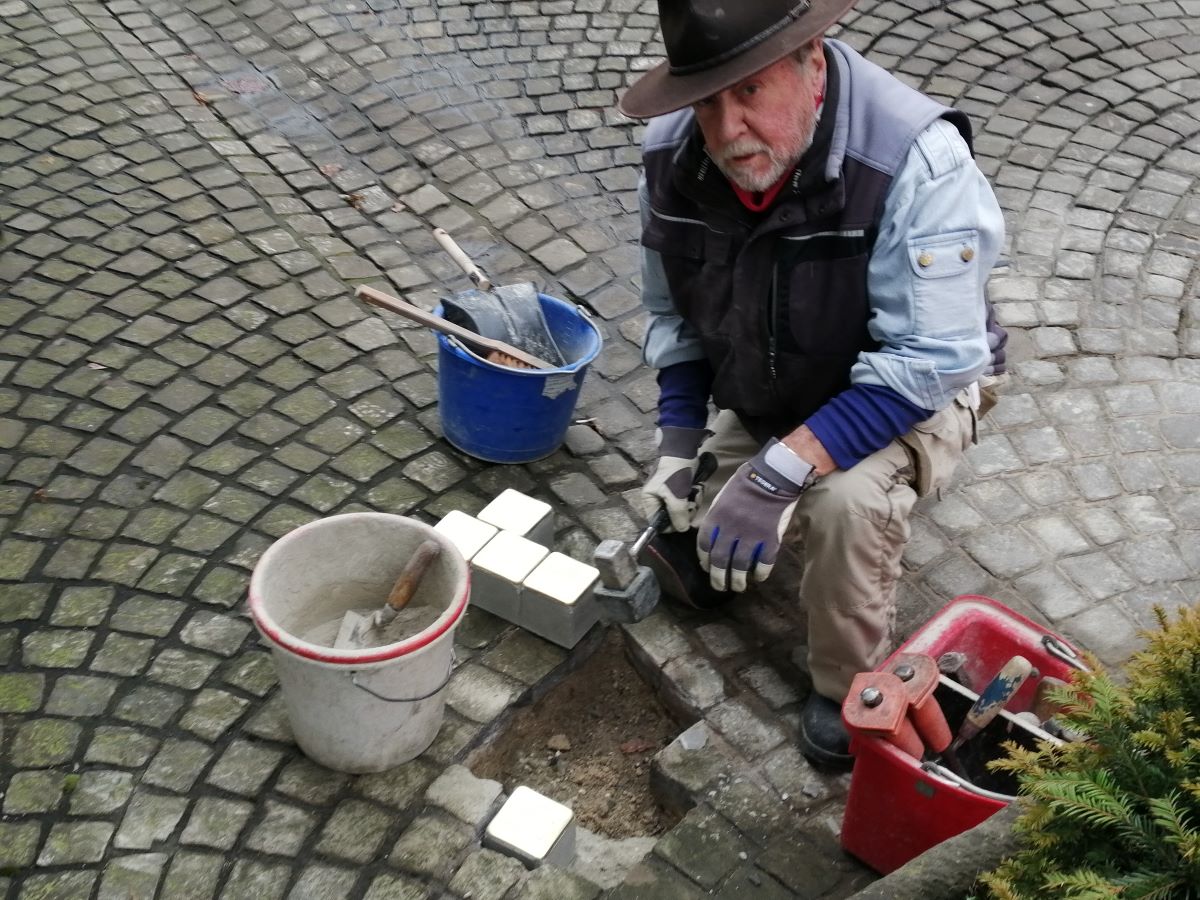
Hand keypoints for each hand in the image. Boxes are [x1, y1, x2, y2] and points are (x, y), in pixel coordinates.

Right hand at [639, 426, 707, 532]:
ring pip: (682, 510)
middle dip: (684, 511)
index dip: (671, 525)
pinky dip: (694, 497)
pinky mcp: (680, 490)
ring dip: (692, 503)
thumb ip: (677, 515)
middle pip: (672, 518)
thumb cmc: (675, 474)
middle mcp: (658, 501)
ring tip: (694, 492)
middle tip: (690, 502)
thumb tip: (682, 529)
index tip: (682, 519)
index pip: (657, 523)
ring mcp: (670, 496)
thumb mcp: (675, 496)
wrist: (683, 451)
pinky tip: (696, 489)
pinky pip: (688, 501)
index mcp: (649, 502)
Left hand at [697, 438, 814, 591]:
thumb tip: (712, 538)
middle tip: (719, 586)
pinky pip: (763, 563)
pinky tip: (758, 577)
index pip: (704, 544)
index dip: (704, 560)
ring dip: (737, 580)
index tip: (707, 567)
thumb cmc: (747, 484)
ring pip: (740, 566)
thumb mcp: (723, 497)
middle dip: (718, 578)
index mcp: (716, 517)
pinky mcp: (770, 539)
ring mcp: (751, 535)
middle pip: (720, 560)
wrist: (774, 477)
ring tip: (738, 586)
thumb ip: (716, 518)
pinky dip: (760, 573)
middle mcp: (730, 529)